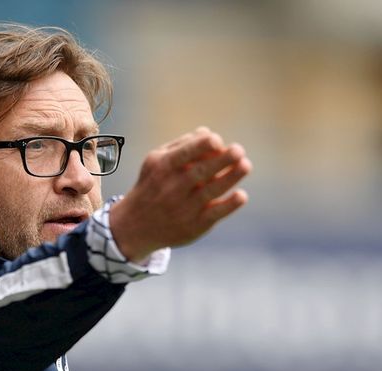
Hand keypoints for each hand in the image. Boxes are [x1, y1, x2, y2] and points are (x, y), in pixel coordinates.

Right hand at [108, 127, 251, 262]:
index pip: (184, 154)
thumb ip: (182, 145)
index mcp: (163, 167)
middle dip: (221, 160)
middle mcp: (172, 188)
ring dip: (230, 178)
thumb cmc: (153, 185)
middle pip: (200, 172)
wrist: (136, 226)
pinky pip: (214, 214)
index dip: (202, 146)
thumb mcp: (156, 161)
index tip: (217, 141)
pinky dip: (229, 205)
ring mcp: (184, 208)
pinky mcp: (194, 226)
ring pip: (210, 191)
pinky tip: (241, 195)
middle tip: (239, 150)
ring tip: (246, 165)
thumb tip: (209, 133)